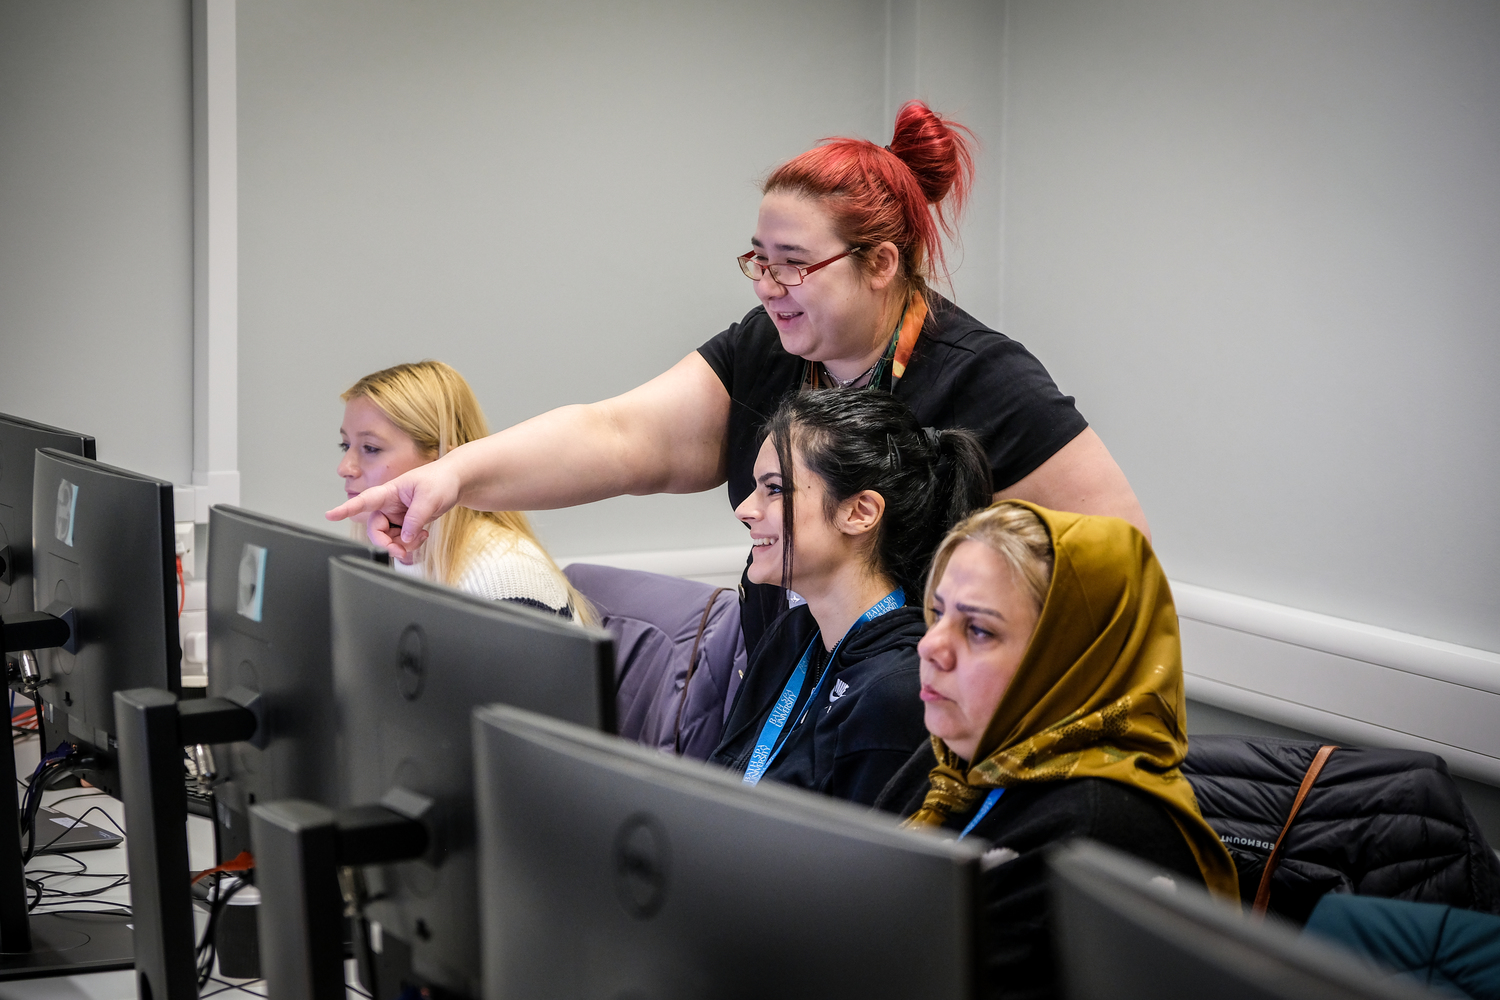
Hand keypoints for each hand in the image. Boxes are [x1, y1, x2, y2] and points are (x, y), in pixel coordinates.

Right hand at [325, 463, 460, 563]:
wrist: (455, 482)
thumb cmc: (441, 480)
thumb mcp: (430, 498)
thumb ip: (415, 518)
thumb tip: (404, 538)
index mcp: (390, 492)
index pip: (364, 500)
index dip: (346, 508)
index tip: (330, 515)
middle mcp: (389, 504)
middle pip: (376, 529)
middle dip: (387, 543)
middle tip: (402, 551)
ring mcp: (397, 514)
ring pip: (389, 538)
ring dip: (403, 544)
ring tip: (421, 536)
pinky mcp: (405, 523)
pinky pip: (401, 539)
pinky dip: (410, 543)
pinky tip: (422, 535)